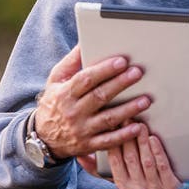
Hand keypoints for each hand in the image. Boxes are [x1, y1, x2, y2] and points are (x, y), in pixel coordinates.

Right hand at [34, 46, 149, 158]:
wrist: (43, 137)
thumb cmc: (54, 102)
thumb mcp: (56, 80)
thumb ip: (71, 62)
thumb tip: (83, 42)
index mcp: (65, 94)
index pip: (86, 79)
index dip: (104, 70)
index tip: (121, 61)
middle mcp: (73, 112)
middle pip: (100, 96)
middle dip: (120, 84)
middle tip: (137, 73)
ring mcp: (82, 130)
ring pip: (108, 119)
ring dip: (128, 109)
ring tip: (145, 100)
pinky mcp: (88, 145)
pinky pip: (108, 141)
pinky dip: (123, 135)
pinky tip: (137, 127)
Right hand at [106, 125, 186, 188]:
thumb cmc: (141, 179)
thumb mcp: (120, 176)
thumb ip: (98, 168)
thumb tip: (80, 156)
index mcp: (122, 187)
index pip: (114, 162)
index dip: (113, 142)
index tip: (113, 125)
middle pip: (130, 159)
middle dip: (128, 137)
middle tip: (128, 119)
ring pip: (146, 162)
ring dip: (142, 141)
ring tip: (141, 125)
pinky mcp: (169, 188)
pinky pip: (162, 167)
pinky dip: (157, 151)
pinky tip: (154, 139)